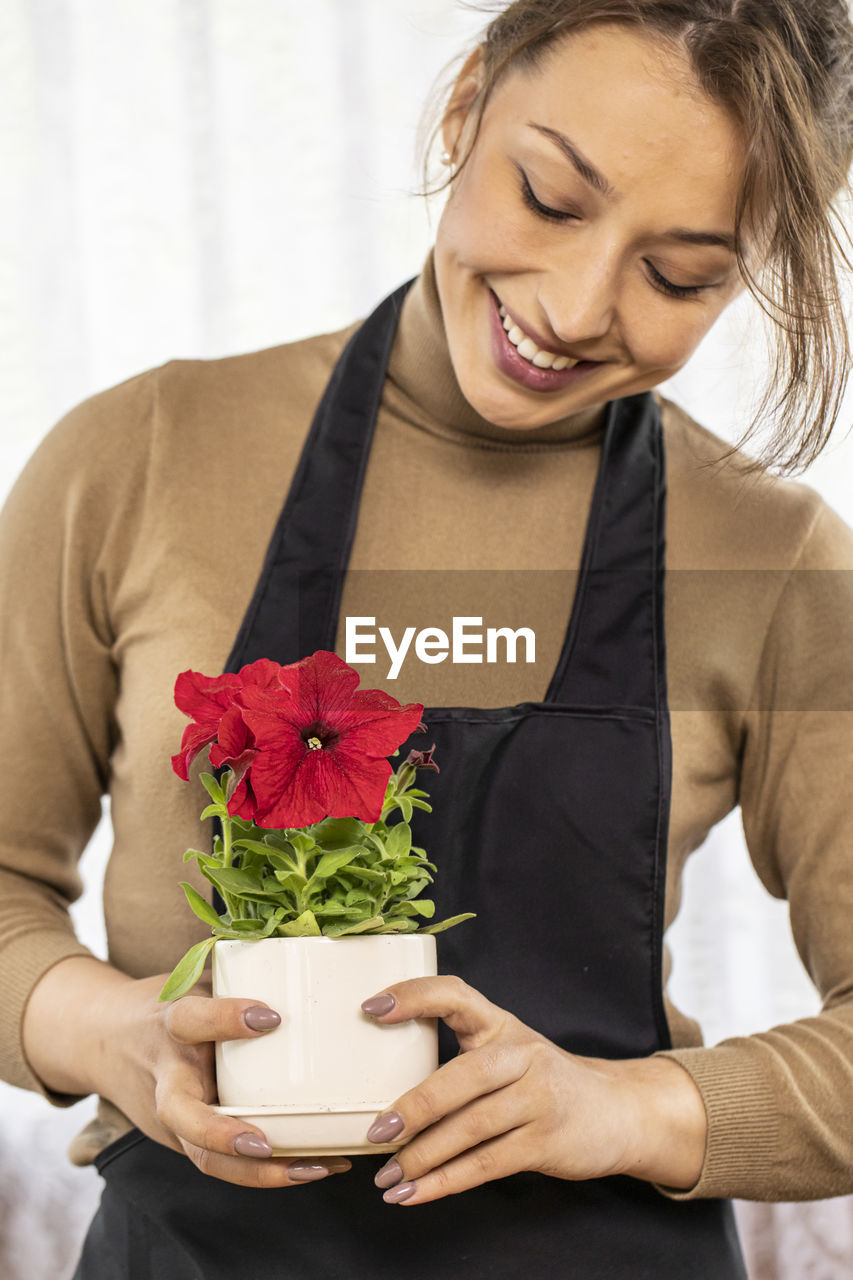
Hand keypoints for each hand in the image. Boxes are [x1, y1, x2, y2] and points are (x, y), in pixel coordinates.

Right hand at [95, 970, 351, 1187]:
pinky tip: (313, 1167)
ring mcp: (171, 1118)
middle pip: (183, 1115)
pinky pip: (222, 1165)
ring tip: (315, 1167)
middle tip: (265, 1143)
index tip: (271, 1017)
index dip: (228, 1019)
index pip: (192, 1020)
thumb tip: (307, 960)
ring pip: (205, 1157)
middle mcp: (166, 1076)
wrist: (102, 1040)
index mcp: (170, 1024)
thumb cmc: (164, 1007)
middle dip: (222, 1134)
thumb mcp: (189, 986)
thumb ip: (234, 982)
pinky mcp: (182, 1141)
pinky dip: (266, 1174)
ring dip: (261, 1172)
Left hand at [360, 975, 706, 1204]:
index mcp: (502, 1024)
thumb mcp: (509, 1051)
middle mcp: (522, 1055)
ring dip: (423, 1158)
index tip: (370, 1008)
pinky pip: (487, 1164)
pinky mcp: (546, 1141)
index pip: (455, 994)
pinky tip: (416, 1194)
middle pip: (461, 1077)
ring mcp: (538, 1099)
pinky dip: (446, 1182)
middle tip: (375, 1132)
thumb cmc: (543, 1081)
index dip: (413, 997)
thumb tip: (384, 1087)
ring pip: (471, 1128)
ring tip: (387, 1177)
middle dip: (414, 1108)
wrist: (616, 1110)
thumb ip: (462, 1057)